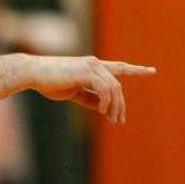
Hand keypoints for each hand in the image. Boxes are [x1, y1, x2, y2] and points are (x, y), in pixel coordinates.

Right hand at [26, 55, 155, 123]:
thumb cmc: (48, 81)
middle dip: (121, 104)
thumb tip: (104, 107)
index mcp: (92, 66)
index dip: (136, 70)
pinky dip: (106, 102)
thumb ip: (89, 97)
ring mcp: (91, 66)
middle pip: (117, 85)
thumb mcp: (72, 92)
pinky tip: (102, 111)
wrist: (32, 73)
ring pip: (114, 88)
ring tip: (112, 119)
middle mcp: (95, 63)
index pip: (119, 67)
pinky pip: (105, 89)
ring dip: (115, 106)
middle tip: (119, 120)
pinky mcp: (86, 72)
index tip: (152, 71)